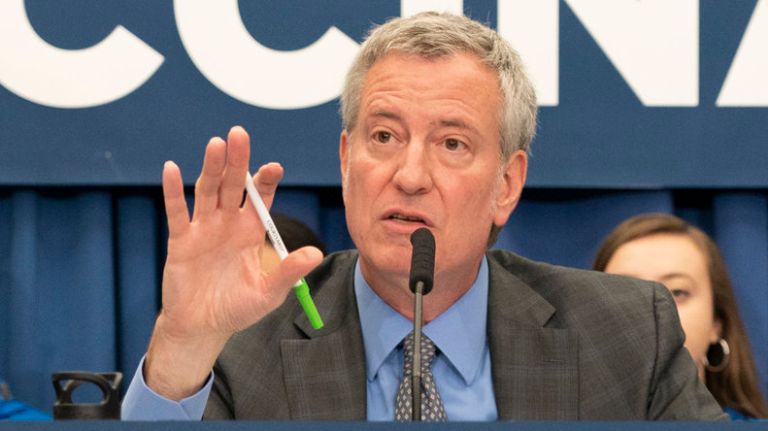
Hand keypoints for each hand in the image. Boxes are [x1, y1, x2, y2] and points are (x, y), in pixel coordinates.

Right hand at [145, 126, 322, 399]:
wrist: (203, 327)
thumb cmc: (237, 308)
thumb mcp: (268, 293)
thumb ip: (288, 272)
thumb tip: (315, 254)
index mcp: (251, 231)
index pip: (261, 197)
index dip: (266, 180)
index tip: (274, 166)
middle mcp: (228, 223)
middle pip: (233, 185)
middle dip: (238, 160)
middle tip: (240, 133)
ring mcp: (204, 229)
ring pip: (207, 191)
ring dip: (211, 167)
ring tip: (215, 144)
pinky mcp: (181, 240)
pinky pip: (177, 212)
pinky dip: (172, 191)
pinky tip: (171, 169)